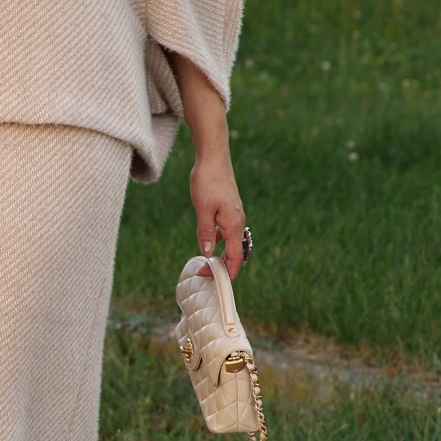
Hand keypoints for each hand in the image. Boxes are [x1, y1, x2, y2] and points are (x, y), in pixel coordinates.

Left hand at [189, 149, 246, 280]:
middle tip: (205, 274)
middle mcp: (237, 221)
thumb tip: (206, 253)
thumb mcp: (202, 208)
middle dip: (223, 267)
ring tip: (207, 264)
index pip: (234, 257)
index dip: (227, 272)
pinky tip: (209, 242)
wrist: (214, 158)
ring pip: (231, 242)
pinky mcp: (229, 209)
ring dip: (221, 255)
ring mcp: (234, 215)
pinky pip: (227, 231)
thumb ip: (205, 231)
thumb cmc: (207, 181)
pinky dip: (220, 241)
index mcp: (233, 224)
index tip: (215, 282)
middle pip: (235, 252)